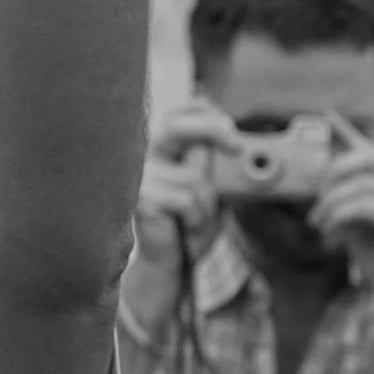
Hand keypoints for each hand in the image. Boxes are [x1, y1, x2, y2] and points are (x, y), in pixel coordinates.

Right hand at [121, 99, 227, 337]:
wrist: (170, 262)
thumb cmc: (188, 221)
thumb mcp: (207, 183)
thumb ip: (211, 158)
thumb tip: (233, 137)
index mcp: (161, 145)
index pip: (179, 111)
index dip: (206, 113)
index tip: (231, 131)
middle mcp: (144, 155)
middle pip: (176, 126)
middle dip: (211, 129)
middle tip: (235, 144)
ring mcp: (138, 177)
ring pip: (194, 177)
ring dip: (207, 204)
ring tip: (195, 219)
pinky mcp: (140, 200)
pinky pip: (186, 201)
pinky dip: (196, 219)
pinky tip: (184, 228)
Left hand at [308, 133, 373, 323]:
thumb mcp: (361, 225)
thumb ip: (350, 201)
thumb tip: (323, 183)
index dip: (349, 131)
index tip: (327, 115)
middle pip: (366, 159)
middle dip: (333, 172)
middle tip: (316, 197)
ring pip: (360, 184)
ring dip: (330, 203)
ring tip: (319, 224)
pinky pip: (363, 206)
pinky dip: (339, 216)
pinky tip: (330, 233)